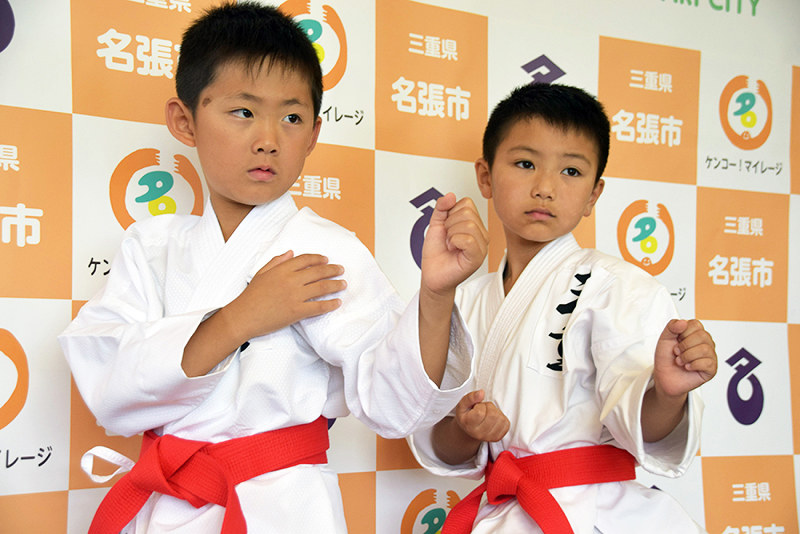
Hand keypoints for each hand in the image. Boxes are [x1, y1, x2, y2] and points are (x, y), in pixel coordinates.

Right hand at [227, 251, 345, 341]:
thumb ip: (277, 261)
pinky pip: (318, 307)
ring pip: (321, 287)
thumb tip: (291, 252)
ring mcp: (295, 296)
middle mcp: (291, 280)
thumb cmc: (251, 296)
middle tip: (341, 270)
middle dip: (332, 270)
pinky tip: (337, 303)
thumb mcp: (262, 273)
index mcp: (282, 270)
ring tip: (343, 284)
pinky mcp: (297, 311)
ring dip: (335, 285)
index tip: (327, 260)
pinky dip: (330, 304)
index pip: (305, 260)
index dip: (318, 259)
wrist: (243, 316)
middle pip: (318, 272)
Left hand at [420, 193, 487, 296]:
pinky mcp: (478, 257)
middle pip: (468, 212)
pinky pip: (468, 239)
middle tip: (448, 238)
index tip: (446, 228)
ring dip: (451, 234)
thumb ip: (441, 207)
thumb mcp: (435, 224)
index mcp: (473, 224)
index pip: (467, 203)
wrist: (432, 274)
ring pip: (469, 225)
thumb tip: (451, 195)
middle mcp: (481, 233)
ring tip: (450, 244)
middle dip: (449, 224)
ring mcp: (481, 245)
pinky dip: (455, 241)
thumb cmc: (436, 253)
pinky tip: (453, 249)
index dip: (450, 212)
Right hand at [453, 389, 509, 442]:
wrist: (469, 430)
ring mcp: (489, 437)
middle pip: (492, 415)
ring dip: (496, 412)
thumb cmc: (466, 416)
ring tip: (487, 414)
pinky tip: (493, 419)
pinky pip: (506, 424)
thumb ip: (470, 397)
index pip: (480, 413)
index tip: (476, 407)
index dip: (480, 406)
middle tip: (483, 409)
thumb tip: (481, 393)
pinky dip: (501, 418)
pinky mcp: (498, 437)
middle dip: (489, 407)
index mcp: (468, 425)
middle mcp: (478, 434)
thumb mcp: (463, 404)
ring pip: (500, 419)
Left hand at [653, 319, 716, 398]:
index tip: (676, 340)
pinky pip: (707, 363)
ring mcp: (710, 355)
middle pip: (702, 336)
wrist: (664, 377)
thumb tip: (683, 322)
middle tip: (677, 352)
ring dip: (687, 356)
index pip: (696, 324)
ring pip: (704, 349)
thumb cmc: (666, 358)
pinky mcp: (712, 369)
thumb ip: (672, 327)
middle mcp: (705, 342)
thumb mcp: (664, 339)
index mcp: (695, 333)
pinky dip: (692, 365)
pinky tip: (687, 367)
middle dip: (684, 345)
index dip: (682, 333)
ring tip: (680, 361)